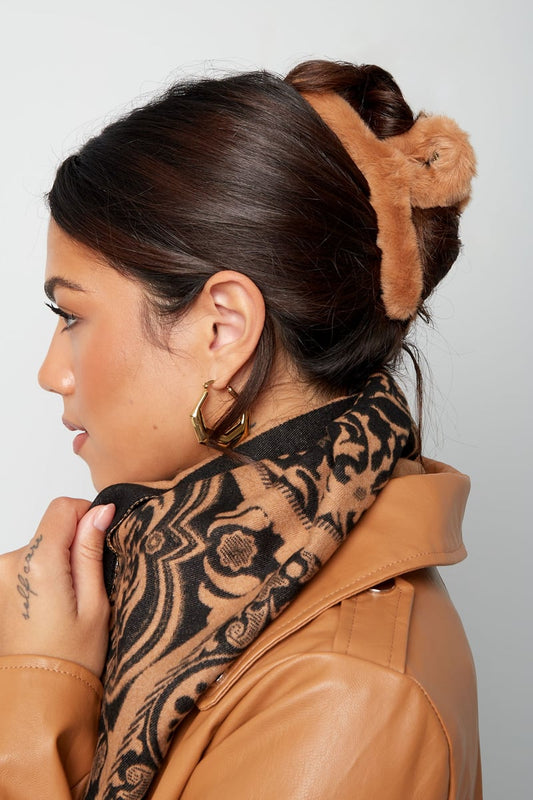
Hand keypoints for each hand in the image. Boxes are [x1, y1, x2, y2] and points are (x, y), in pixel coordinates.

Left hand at [0, 498, 114, 676]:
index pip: (63, 507)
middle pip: (51, 528)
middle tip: (89, 584)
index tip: (102, 538)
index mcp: (38, 564)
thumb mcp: (96, 602)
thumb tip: (99, 512)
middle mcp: (10, 564)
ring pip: (40, 547)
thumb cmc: (71, 658)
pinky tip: (53, 607)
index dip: (88, 514)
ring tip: (69, 602)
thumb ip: (92, 551)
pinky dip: (44, 576)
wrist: (37, 698)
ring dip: (59, 562)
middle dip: (74, 545)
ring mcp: (0, 577)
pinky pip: (27, 566)